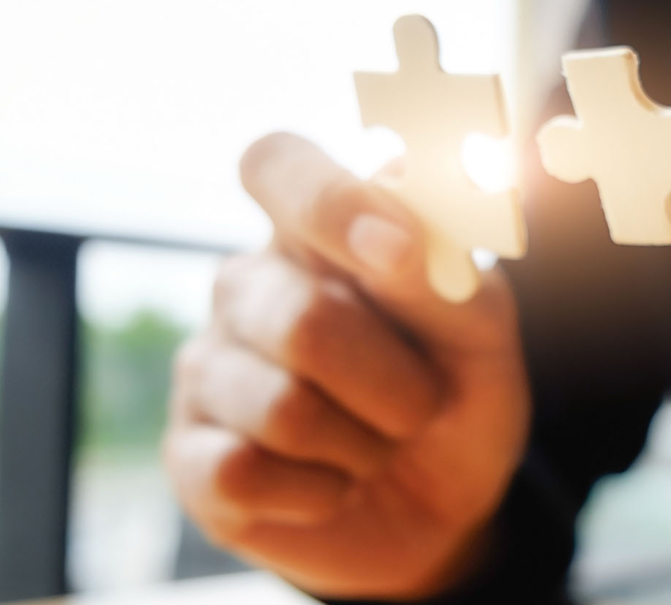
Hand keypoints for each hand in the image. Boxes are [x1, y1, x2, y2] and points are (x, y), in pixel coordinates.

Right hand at [163, 133, 529, 599]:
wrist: (446, 507)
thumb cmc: (455, 393)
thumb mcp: (479, 329)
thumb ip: (440, 263)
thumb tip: (395, 200)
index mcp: (317, 231)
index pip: (276, 164)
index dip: (329, 201)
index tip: (399, 248)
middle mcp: (249, 286)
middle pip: (302, 320)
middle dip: (394, 384)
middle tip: (422, 403)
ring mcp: (208, 370)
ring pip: (282, 409)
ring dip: (365, 445)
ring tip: (376, 444)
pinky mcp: (191, 458)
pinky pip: (246, 473)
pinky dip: (322, 492)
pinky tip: (332, 484)